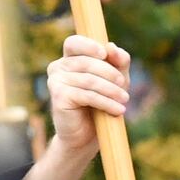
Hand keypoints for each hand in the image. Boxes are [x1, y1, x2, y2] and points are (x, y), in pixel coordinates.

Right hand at [10, 35, 133, 179]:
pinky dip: (106, 102)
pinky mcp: (58, 97)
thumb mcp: (115, 79)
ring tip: (125, 100)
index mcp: (69, 59)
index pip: (74, 43)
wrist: (85, 136)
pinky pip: (86, 95)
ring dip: (111, 90)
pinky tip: (118, 111)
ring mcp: (55, 81)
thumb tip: (112, 47)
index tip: (105, 53)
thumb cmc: (100, 104)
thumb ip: (118, 62)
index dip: (88, 45)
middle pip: (87, 62)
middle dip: (110, 74)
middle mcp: (58, 67)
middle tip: (124, 86)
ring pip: (88, 80)